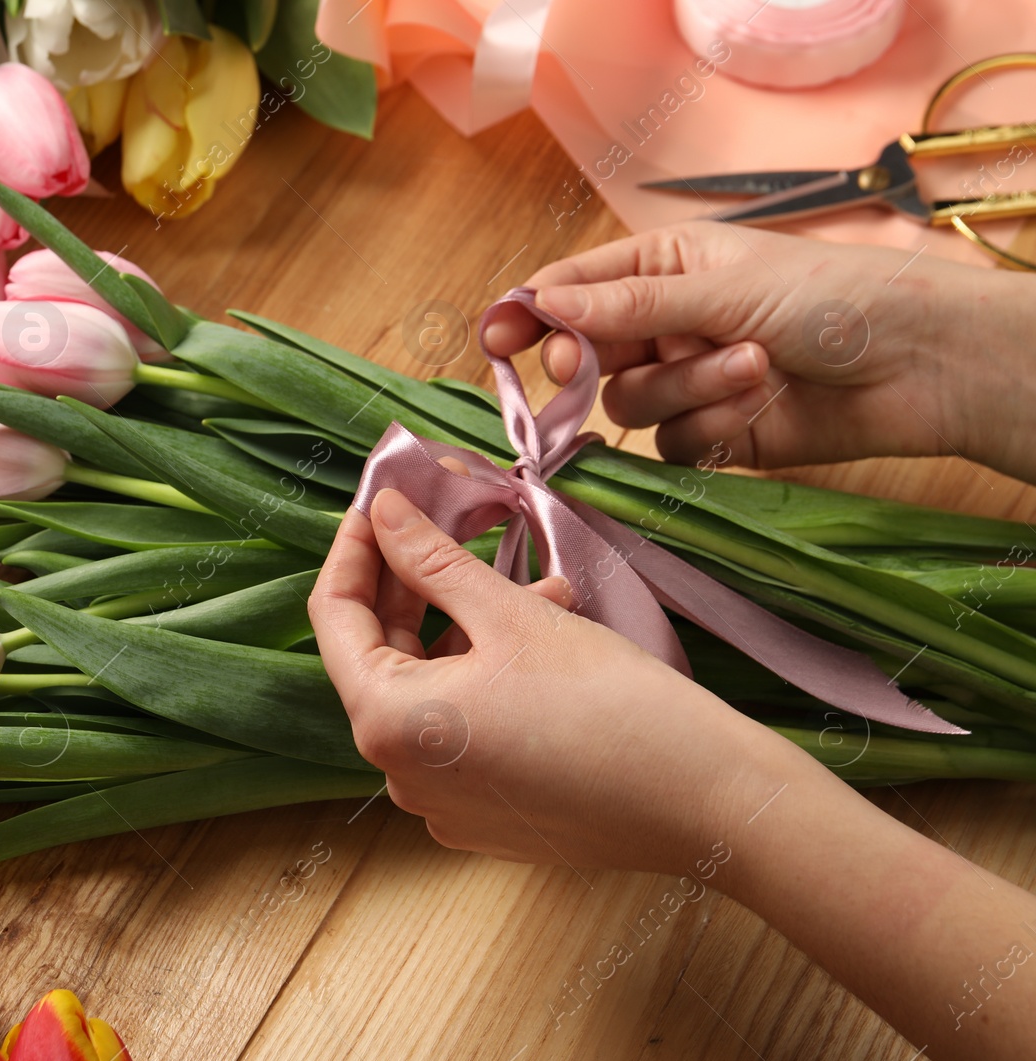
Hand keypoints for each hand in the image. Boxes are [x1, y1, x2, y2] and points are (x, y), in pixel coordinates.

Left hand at [307, 486, 806, 876]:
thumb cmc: (605, 702)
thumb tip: (383, 514)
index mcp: (385, 723)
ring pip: (434, 690)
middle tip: (453, 522)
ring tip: (544, 588)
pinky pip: (465, 731)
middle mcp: (399, 775)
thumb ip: (432, 561)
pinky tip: (551, 638)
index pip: (334, 619)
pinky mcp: (488, 817)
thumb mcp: (509, 615)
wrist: (705, 801)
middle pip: (383, 655)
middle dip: (420, 585)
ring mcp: (442, 804)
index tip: (381, 502)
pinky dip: (491, 678)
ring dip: (472, 628)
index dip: (355, 551)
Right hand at [482, 221, 1033, 476]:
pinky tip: (762, 407)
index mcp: (664, 266)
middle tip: (583, 366)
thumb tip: (544, 302)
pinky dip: (712, 427)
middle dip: (592, 360)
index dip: (529, 313)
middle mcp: (665, 322)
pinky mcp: (714, 434)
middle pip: (587, 352)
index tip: (493, 338)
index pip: (572, 288)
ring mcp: (687, 380)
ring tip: (752, 367)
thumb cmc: (833, 299)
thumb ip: (629, 304)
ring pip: (629, 404)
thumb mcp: (724, 287)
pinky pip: (672, 444)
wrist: (917, 367)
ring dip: (686, 388)